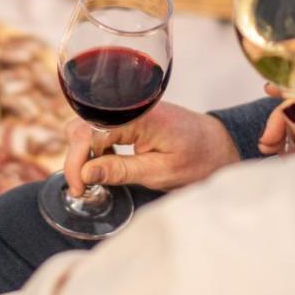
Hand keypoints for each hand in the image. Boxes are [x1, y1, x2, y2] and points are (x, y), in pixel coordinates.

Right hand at [64, 102, 240, 196]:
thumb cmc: (197, 159)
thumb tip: (85, 172)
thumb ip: (121, 171)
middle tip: (84, 187)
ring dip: (84, 153)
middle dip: (76, 157)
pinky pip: (99, 128)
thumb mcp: (160, 172)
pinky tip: (106, 165)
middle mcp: (128, 106)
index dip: (77, 162)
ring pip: (87, 127)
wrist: (218, 145)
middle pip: (82, 126)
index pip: (90, 133)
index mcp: (138, 116)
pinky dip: (96, 148)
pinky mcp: (127, 117)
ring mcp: (126, 110)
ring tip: (95, 178)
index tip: (80, 188)